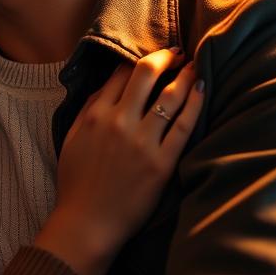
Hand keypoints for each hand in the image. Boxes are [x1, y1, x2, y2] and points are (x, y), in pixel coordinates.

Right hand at [34, 48, 203, 274]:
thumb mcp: (72, 137)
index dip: (137, 59)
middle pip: (146, 74)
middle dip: (165, 57)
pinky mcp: (161, 163)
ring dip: (185, 75)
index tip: (152, 55)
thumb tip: (108, 84)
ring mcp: (142, 142)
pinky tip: (202, 89)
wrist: (87, 222)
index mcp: (95, 114)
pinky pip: (184, 126)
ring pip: (169, 96)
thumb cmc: (77, 182)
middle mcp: (119, 122)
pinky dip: (195, 103)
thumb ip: (88, 108)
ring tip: (195, 65)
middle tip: (178, 53)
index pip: (119, 73)